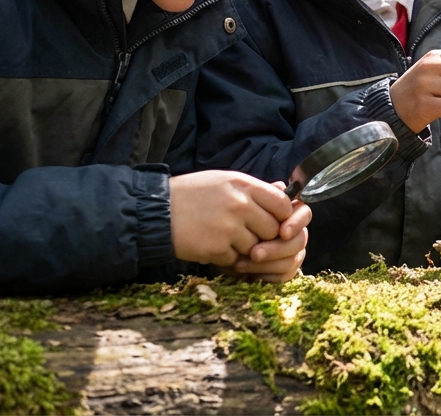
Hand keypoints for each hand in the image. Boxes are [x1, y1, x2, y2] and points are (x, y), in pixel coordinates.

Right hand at [169, 170, 293, 266]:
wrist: (156, 211)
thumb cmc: (191, 194)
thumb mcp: (224, 181)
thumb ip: (254, 188)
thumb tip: (284, 189)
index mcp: (244, 185)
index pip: (283, 204)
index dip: (281, 216)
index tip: (272, 220)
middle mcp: (240, 205)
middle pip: (273, 229)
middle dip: (264, 236)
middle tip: (247, 233)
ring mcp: (229, 228)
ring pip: (256, 247)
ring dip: (245, 248)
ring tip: (226, 238)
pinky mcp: (216, 249)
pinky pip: (236, 259)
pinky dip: (228, 257)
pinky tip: (213, 246)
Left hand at [226, 183, 311, 282]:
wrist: (214, 242)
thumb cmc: (229, 219)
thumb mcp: (242, 204)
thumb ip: (262, 196)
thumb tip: (279, 186)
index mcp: (288, 213)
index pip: (304, 213)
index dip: (296, 223)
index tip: (282, 232)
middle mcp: (294, 232)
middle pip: (300, 240)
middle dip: (277, 249)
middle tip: (254, 254)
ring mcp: (291, 252)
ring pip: (292, 260)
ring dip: (268, 264)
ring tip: (241, 264)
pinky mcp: (284, 270)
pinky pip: (285, 275)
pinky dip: (267, 276)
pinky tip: (249, 275)